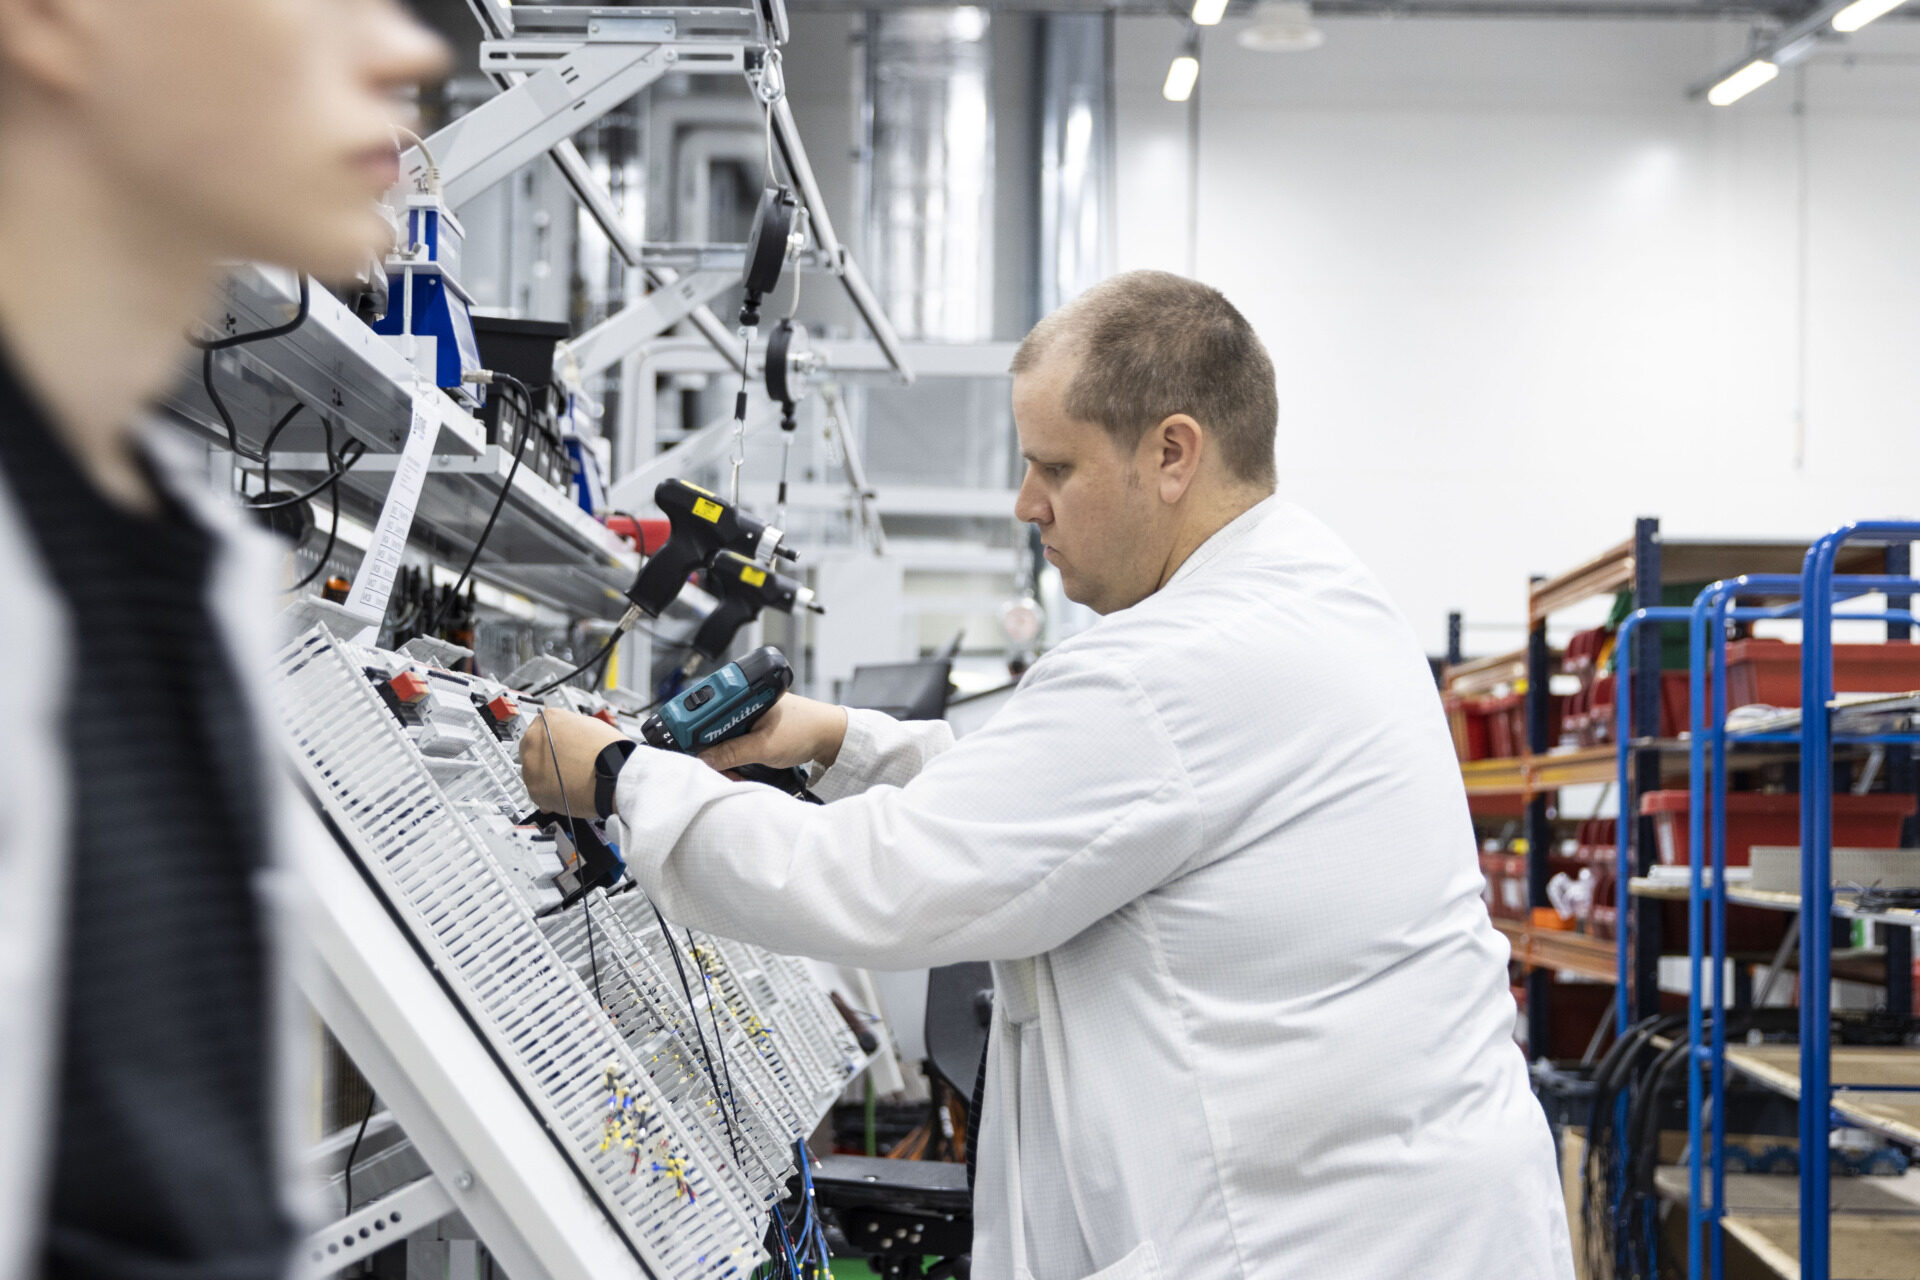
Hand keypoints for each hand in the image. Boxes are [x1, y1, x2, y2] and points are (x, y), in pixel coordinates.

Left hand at [519, 706, 624, 815]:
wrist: (616, 776)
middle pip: (531, 750)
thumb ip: (570, 729)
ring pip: (532, 773)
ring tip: (569, 781)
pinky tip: (567, 793)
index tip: (557, 749)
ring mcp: (531, 765)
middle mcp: (533, 740)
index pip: (539, 728)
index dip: (551, 741)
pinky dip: (549, 795)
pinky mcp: (534, 790)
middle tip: (563, 766)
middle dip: (546, 759)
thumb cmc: (610, 751)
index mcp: (547, 720)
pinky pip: (538, 793)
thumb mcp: (590, 725)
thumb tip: (566, 737)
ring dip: (546, 777)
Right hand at [697, 693, 848, 774]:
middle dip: (711, 752)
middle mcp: (744, 704)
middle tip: (718, 769)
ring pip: (722, 739)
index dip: (692, 732)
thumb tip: (704, 757)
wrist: (832, 737)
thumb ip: (733, 752)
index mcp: (744, 695)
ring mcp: (749, 717)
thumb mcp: (765, 746)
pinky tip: (741, 768)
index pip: (705, 711)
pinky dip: (734, 758)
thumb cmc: (806, 730)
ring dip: (724, 758)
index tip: (689, 752)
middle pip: (710, 728)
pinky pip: (735, 744)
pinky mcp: (755, 730)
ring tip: (735, 773)